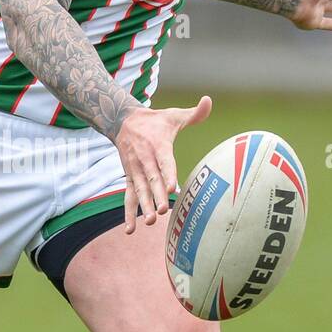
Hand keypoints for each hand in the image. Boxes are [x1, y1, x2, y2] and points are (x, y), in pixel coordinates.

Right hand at [116, 96, 212, 233]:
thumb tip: (208, 100)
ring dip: (144, 206)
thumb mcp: (173, 115)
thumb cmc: (155, 121)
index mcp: (158, 145)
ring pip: (139, 191)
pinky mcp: (129, 178)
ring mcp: (135, 171)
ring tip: (150, 221)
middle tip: (163, 210)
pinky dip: (128, 213)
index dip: (168, 174)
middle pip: (152, 180)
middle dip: (157, 195)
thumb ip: (193, 113)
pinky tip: (130, 230)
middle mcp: (145, 160)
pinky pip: (128, 197)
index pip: (164, 161)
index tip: (173, 187)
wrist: (123, 122)